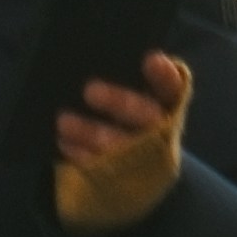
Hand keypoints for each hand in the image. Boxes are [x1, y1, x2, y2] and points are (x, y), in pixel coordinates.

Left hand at [56, 51, 190, 236]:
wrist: (141, 172)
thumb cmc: (132, 120)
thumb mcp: (139, 98)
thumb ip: (127, 80)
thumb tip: (96, 56)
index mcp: (169, 105)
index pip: (172, 87)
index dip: (164, 76)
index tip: (151, 59)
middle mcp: (163, 131)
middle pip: (146, 115)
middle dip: (120, 102)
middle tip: (89, 90)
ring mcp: (146, 159)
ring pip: (121, 145)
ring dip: (91, 132)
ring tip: (63, 121)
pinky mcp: (125, 180)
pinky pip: (102, 168)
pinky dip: (82, 155)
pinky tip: (64, 142)